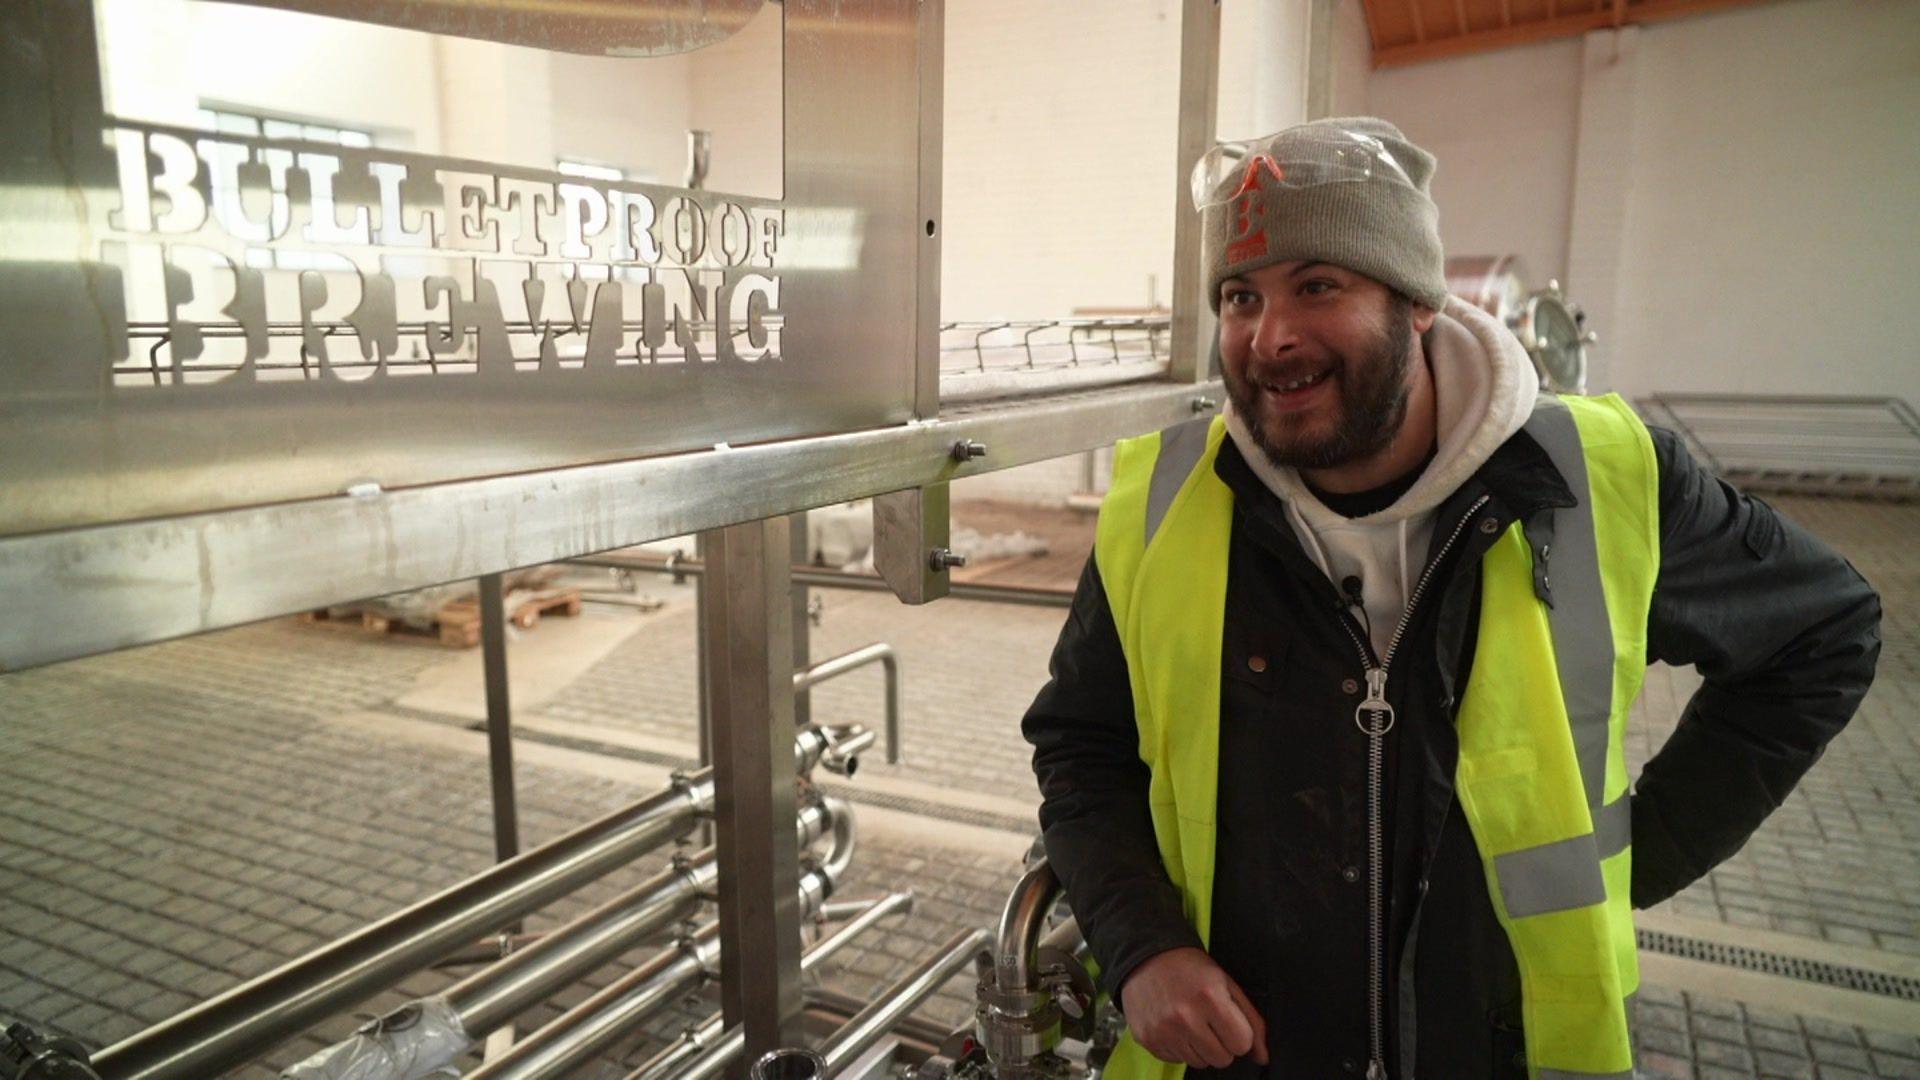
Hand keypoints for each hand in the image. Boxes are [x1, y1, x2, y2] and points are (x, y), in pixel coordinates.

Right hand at [1119, 947, 1268, 1068]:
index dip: (1239, 1034)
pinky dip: (1179, 1047)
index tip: (1228, 1021)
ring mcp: (1164, 1030)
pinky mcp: (1148, 1039)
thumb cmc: (1190, 968)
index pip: (1242, 1044)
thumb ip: (1252, 1020)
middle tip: (1209, 1022)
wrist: (1146, 957)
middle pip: (1222, 1059)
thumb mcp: (1227, 984)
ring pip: (1199, 1063)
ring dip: (1200, 1047)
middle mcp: (1185, 1016)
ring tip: (1190, 1022)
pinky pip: (1177, 1060)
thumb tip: (1263, 1057)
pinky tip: (1174, 1026)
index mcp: (1210, 997)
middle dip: (1221, 1044)